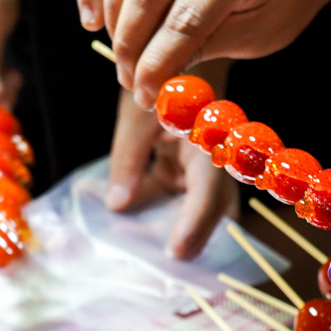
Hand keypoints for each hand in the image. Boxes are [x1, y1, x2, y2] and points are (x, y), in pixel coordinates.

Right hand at [75, 0, 330, 106]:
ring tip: (121, 56)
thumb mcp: (261, 31)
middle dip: (130, 46)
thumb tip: (158, 77)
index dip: (158, 64)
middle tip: (130, 82)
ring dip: (112, 17)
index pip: (186, 19)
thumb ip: (209, 46)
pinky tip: (92, 14)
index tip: (147, 97)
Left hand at [109, 88, 239, 258]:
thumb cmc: (159, 78)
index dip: (195, 225)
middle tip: (174, 274)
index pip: (208, 191)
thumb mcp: (136, 116)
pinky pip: (176, 200)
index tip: (177, 253)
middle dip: (196, 242)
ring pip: (195, 210)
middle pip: (213, 211)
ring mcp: (200, 168)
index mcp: (210, 142)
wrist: (174, 56)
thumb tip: (118, 205)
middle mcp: (213, 160)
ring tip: (155, 262)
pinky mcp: (186, 170)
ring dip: (177, 233)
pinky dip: (161, 217)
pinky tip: (138, 232)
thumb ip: (128, 159)